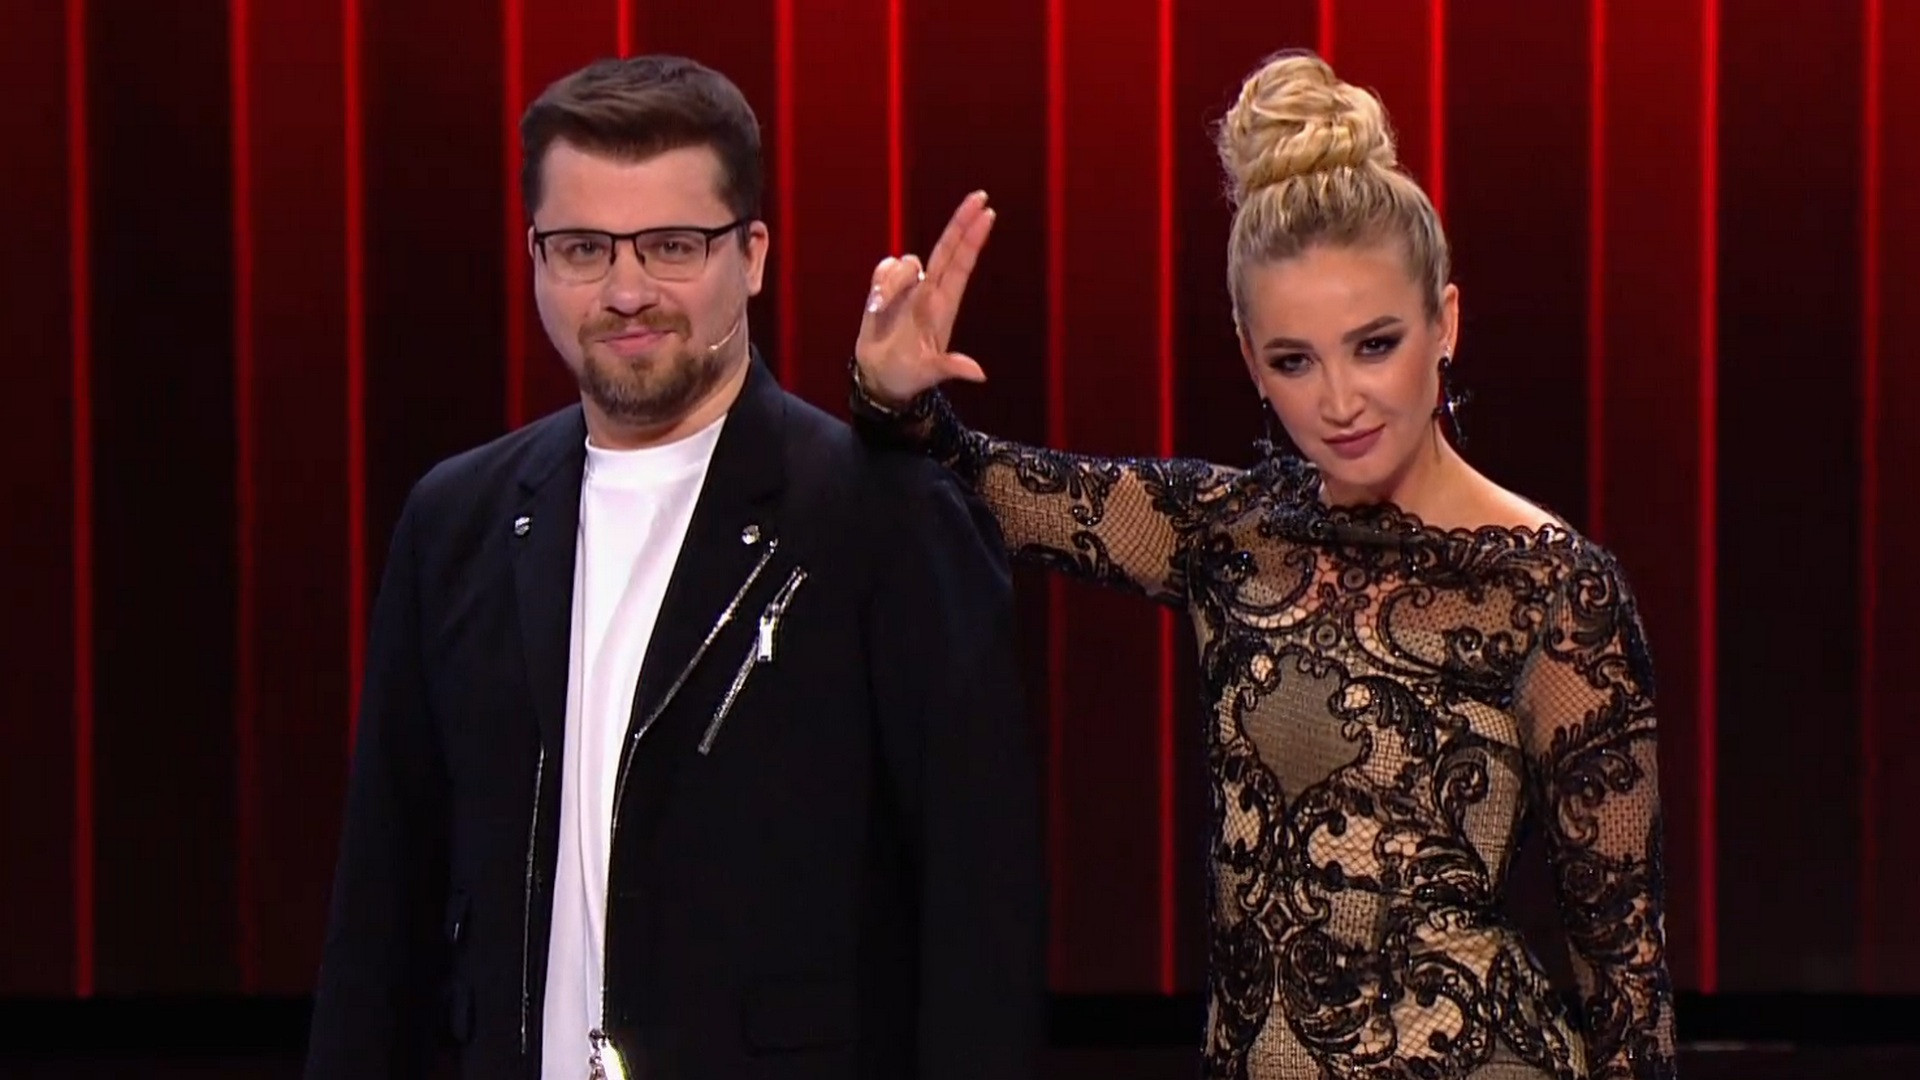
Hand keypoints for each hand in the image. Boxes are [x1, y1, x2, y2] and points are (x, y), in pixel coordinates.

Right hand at [854, 191, 995, 406]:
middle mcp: (930, 291)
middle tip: (979, 196)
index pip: (962, 265)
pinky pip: (884, 268)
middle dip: (962, 221)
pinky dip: (878, 283)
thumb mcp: (929, 374)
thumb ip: (950, 368)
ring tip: (879, 307)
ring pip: (906, 261)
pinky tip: (875, 307)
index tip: (987, 213)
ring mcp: (908, 289)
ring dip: (891, 280)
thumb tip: (978, 374)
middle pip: (947, 248)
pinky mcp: (886, 290)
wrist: (880, 378)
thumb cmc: (908, 376)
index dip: (973, 239)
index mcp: (944, 306)